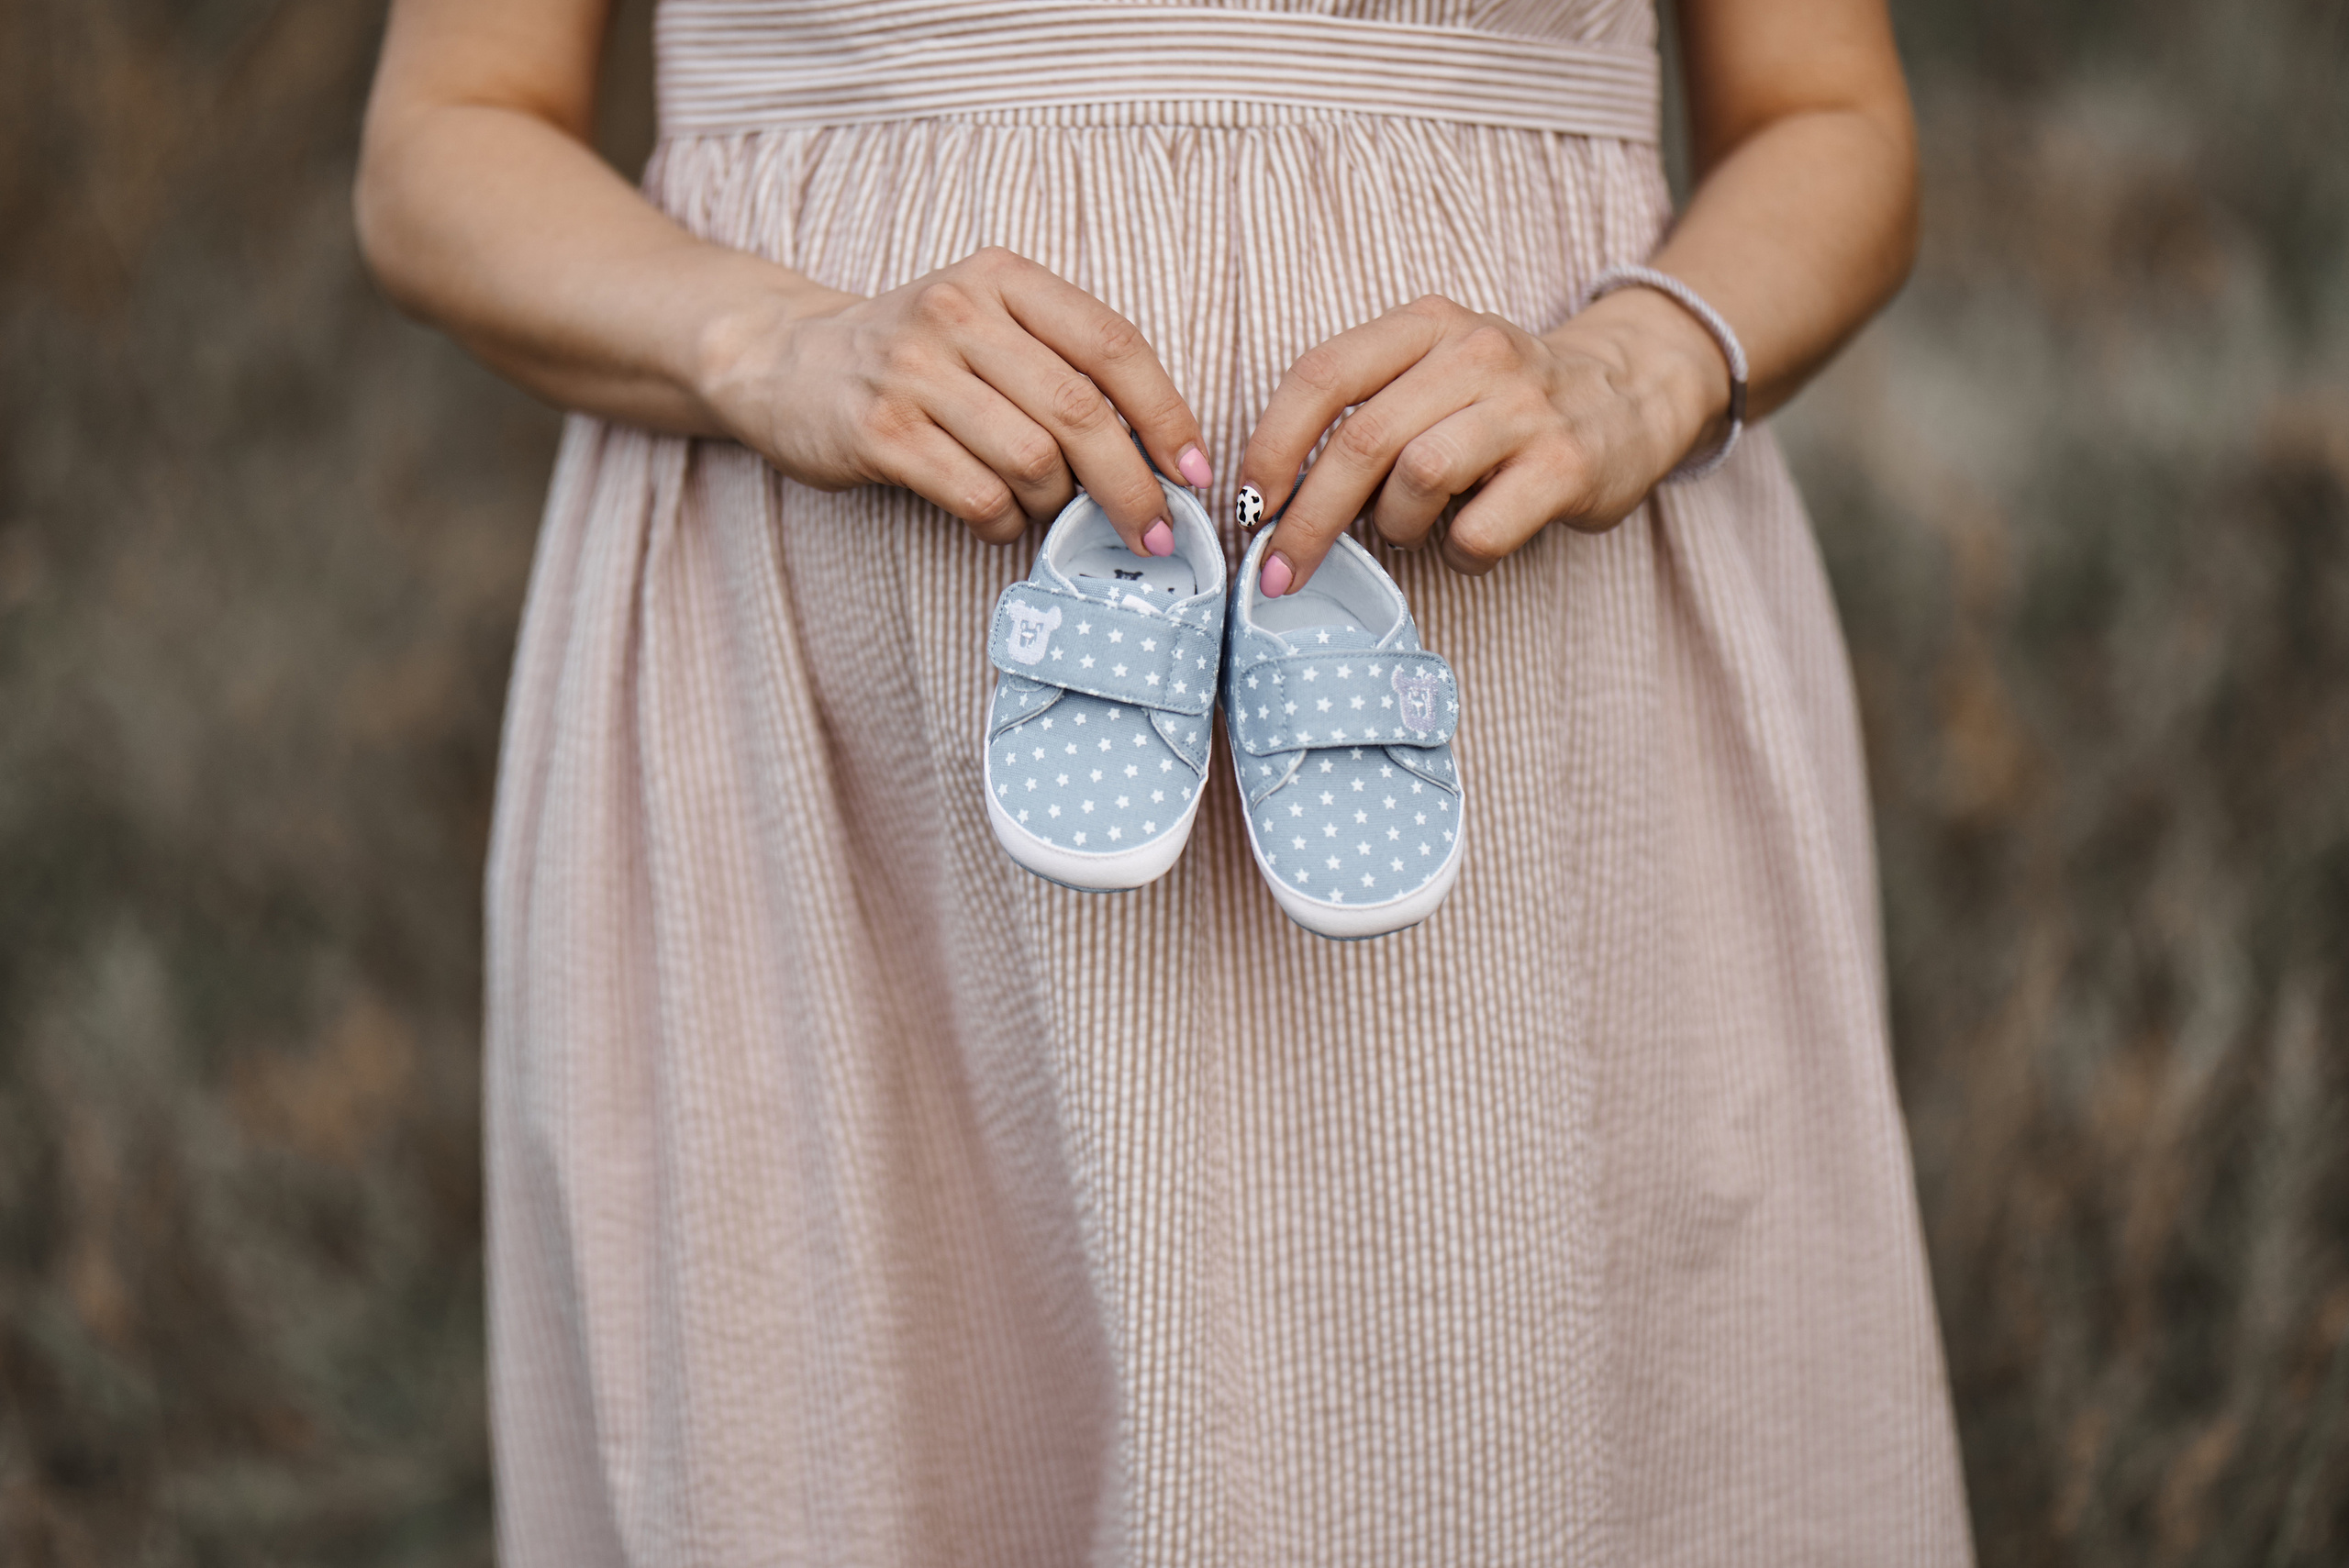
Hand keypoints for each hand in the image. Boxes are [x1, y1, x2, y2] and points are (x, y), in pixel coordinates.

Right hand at [698, 247, 1215, 552]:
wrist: (785, 362)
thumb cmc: (916, 358)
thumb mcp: (988, 327)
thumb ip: (1062, 368)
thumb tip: (1157, 456)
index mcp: (1003, 279)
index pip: (1112, 344)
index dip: (1166, 414)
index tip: (1195, 473)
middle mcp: (959, 312)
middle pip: (1080, 411)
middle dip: (1131, 485)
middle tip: (1155, 534)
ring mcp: (914, 370)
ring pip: (1033, 459)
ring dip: (1056, 505)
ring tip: (1046, 511)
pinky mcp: (880, 431)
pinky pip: (978, 495)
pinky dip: (1004, 522)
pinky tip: (997, 517)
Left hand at [1237, 290, 1730, 591]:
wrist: (1632, 391)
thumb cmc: (1503, 401)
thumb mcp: (1433, 373)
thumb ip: (1363, 413)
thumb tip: (1270, 502)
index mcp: (1426, 323)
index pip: (1322, 374)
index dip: (1271, 447)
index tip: (1248, 506)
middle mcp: (1476, 353)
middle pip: (1361, 440)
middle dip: (1306, 520)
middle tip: (1280, 574)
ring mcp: (1527, 408)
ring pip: (1417, 479)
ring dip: (1393, 526)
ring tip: (1410, 529)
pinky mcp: (1566, 467)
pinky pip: (1478, 533)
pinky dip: (1457, 556)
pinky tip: (1469, 543)